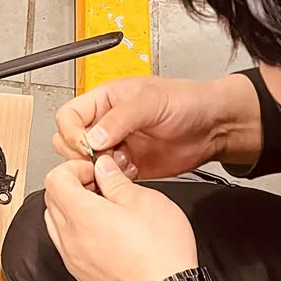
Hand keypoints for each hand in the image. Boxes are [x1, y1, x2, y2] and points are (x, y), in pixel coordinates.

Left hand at [44, 155, 198, 280]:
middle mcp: (70, 236)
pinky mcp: (79, 270)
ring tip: (100, 206)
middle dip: (72, 185)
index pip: (55, 179)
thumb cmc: (159, 249)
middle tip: (100, 185)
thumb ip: (116, 181)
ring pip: (55, 221)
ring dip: (71, 207)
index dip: (74, 168)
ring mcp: (72, 256)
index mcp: (83, 214)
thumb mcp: (143, 200)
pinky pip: (64, 242)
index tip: (94, 171)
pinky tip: (100, 228)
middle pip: (51, 198)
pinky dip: (75, 229)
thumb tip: (103, 168)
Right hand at [53, 73, 260, 179]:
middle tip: (104, 157)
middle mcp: (104, 123)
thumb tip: (93, 136)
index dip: (72, 132)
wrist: (212, 127)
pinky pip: (104, 178)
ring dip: (97, 169)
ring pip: (83, 163)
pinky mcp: (125, 167)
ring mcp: (113, 146)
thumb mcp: (152, 101)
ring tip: (121, 163)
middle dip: (80, 154)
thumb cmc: (187, 102)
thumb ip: (120, 118)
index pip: (68, 116)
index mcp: (104, 100)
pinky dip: (112, 181)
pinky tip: (132, 172)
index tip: (88, 144)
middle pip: (67, 141)